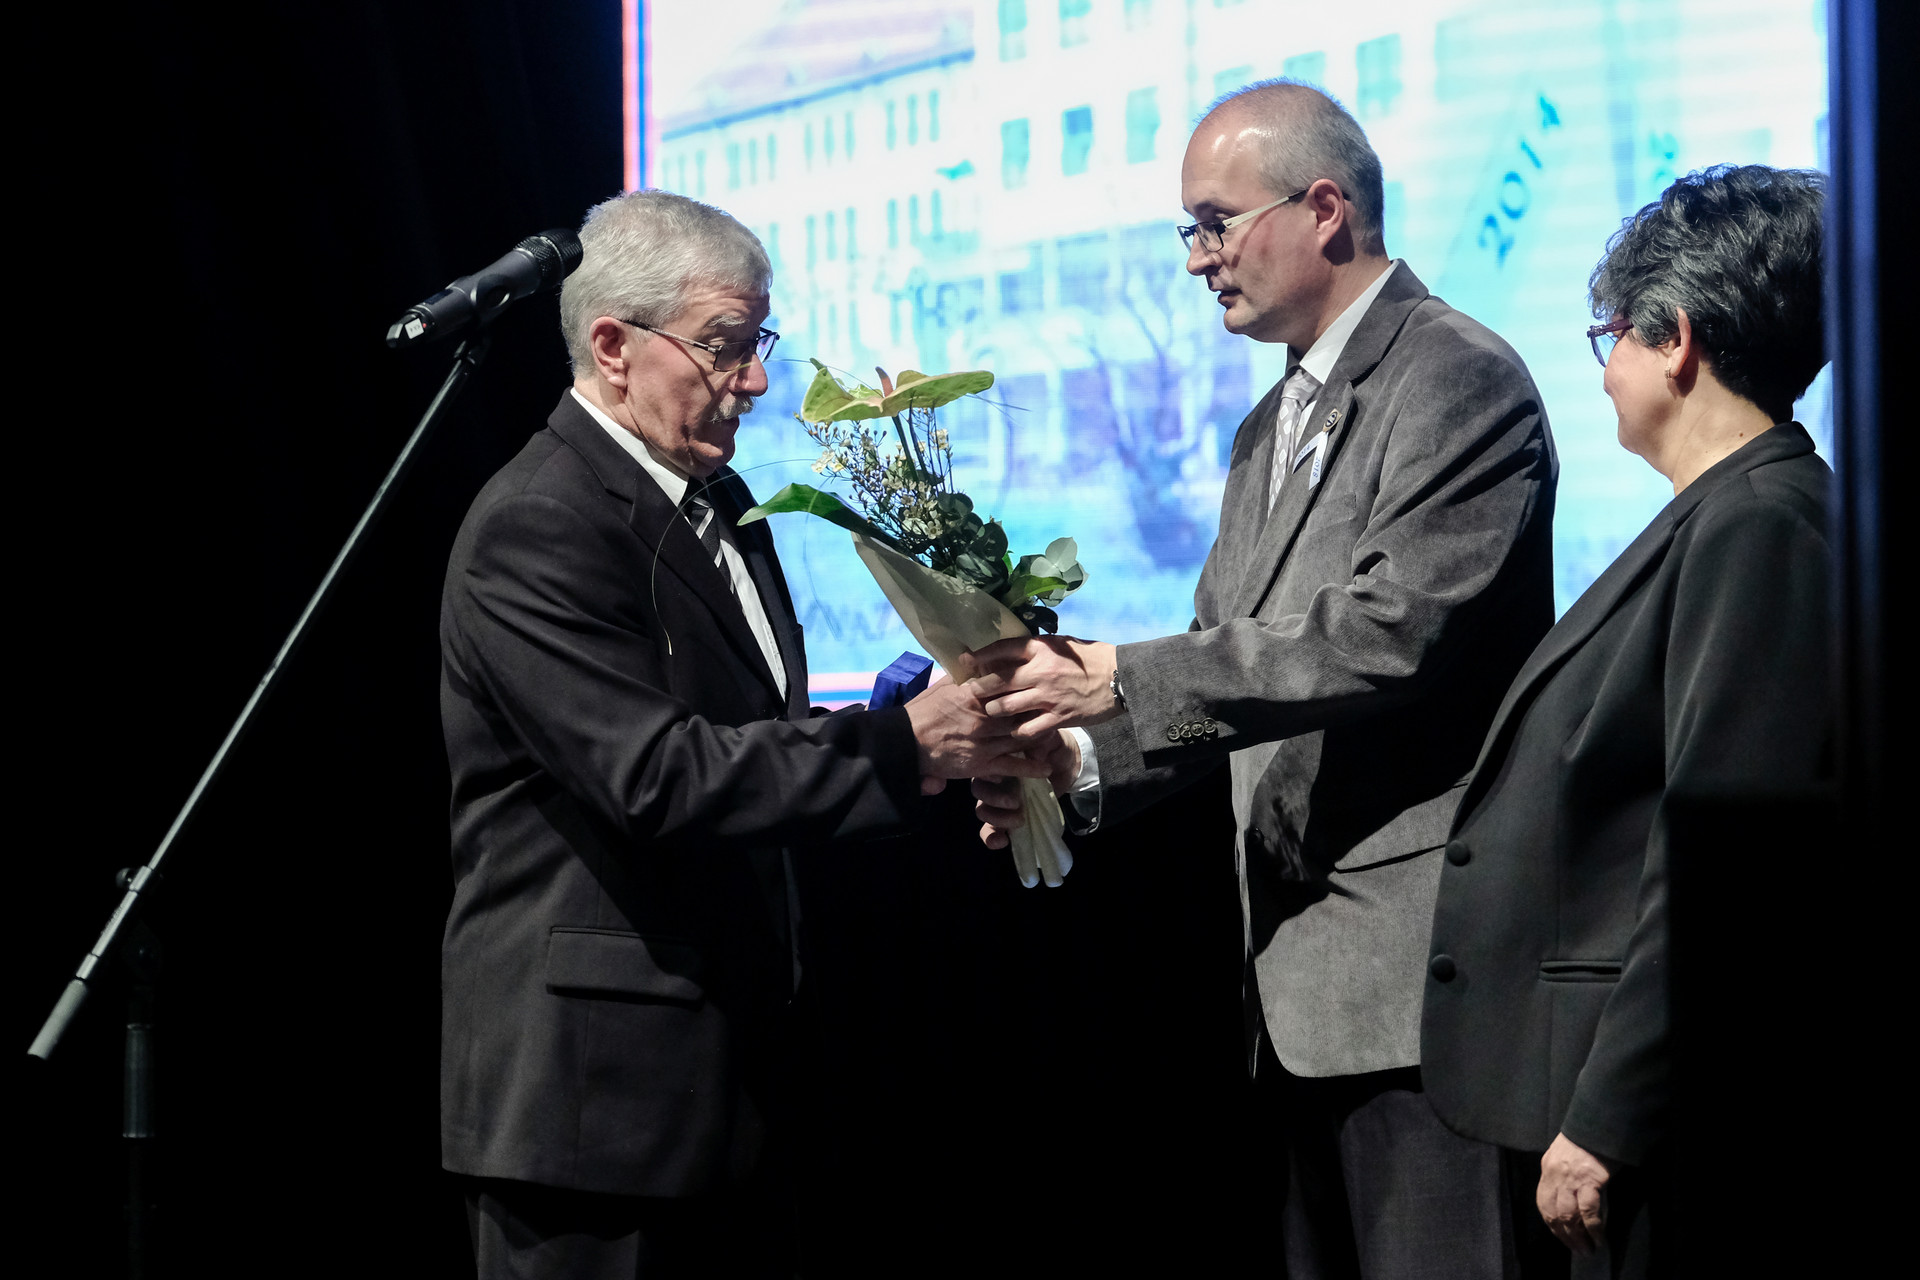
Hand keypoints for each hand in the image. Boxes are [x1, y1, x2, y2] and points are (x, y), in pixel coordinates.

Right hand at [904, 679, 1054, 787]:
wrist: (906, 742)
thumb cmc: (923, 711)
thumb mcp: (942, 685)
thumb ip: (962, 674)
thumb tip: (974, 656)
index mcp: (973, 695)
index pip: (1006, 685)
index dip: (1025, 684)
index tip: (1041, 681)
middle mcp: (983, 718)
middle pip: (1020, 711)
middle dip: (1039, 709)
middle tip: (1056, 707)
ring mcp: (984, 742)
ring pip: (1020, 736)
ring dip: (1040, 736)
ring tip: (1056, 734)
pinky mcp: (982, 764)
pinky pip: (1012, 766)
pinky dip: (1031, 767)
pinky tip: (1046, 767)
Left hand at [967, 636, 1118, 737]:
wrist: (1120, 677)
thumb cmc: (1089, 657)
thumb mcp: (1060, 644)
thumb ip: (1035, 648)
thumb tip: (1007, 650)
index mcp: (1040, 649)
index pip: (1001, 649)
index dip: (978, 656)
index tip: (963, 661)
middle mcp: (1040, 672)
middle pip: (996, 682)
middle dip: (978, 689)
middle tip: (970, 694)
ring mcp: (1048, 697)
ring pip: (1006, 707)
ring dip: (994, 712)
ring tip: (990, 713)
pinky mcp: (1058, 718)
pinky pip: (1027, 730)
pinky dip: (1016, 733)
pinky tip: (1013, 732)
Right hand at [972, 731, 1079, 848]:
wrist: (1067, 764)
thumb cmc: (1051, 748)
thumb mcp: (1049, 740)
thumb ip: (1041, 744)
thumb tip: (1034, 754)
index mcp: (998, 759)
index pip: (982, 767)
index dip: (987, 775)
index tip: (1000, 778)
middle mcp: (993, 780)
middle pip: (979, 792)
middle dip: (994, 800)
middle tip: (1016, 802)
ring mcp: (998, 801)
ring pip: (983, 811)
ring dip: (998, 819)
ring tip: (1020, 819)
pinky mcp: (1006, 818)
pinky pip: (990, 831)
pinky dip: (992, 838)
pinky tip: (1003, 841)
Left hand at [1537, 1132, 1613, 1255]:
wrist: (1599, 1122)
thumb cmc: (1586, 1139)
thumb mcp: (1564, 1154)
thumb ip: (1561, 1174)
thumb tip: (1568, 1200)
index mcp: (1547, 1168)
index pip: (1543, 1202)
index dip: (1552, 1224)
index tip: (1561, 1237)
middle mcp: (1554, 1175)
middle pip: (1553, 1213)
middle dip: (1564, 1236)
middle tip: (1578, 1250)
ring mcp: (1571, 1178)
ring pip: (1568, 1216)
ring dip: (1578, 1237)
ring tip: (1588, 1250)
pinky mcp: (1590, 1180)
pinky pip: (1588, 1211)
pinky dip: (1593, 1228)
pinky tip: (1599, 1238)